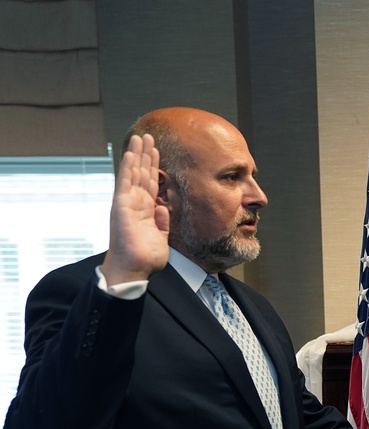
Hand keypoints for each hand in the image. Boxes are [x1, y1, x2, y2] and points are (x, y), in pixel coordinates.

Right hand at [103, 134, 169, 285]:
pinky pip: (125, 182)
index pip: (150, 183)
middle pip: (141, 173)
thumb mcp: (161, 238)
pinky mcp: (121, 205)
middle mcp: (135, 203)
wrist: (134, 268)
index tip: (157, 152)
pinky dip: (128, 167)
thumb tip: (163, 208)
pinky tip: (130, 153)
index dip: (154, 167)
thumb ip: (162, 222)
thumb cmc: (145, 258)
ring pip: (133, 173)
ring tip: (140, 137)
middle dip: (146, 154)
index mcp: (145, 210)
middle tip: (148, 136)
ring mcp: (127, 203)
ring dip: (138, 154)